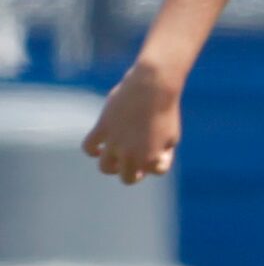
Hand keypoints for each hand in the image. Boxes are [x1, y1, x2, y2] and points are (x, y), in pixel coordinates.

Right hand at [82, 61, 183, 184]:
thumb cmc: (165, 110)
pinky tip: (99, 147)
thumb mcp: (172, 135)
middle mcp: (132, 154)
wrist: (153, 87)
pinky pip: (88, 147)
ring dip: (111, 166)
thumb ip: (161, 153)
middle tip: (137, 160)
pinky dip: (92, 151)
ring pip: (105, 168)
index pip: (156, 171)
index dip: (161, 160)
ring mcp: (115, 142)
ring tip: (118, 156)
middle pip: (128, 179)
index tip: (163, 147)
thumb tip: (150, 164)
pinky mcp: (103, 128)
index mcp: (152, 157)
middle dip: (134, 172)